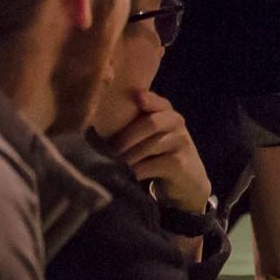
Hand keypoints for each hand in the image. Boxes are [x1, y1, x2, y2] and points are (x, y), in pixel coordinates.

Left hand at [106, 89, 210, 212]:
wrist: (186, 181)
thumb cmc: (157, 154)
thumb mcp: (147, 134)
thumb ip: (131, 122)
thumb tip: (93, 122)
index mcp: (165, 110)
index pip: (155, 100)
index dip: (147, 99)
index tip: (136, 98)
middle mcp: (176, 122)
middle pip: (151, 123)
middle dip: (125, 137)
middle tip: (106, 149)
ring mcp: (181, 142)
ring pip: (150, 146)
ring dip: (128, 156)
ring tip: (111, 163)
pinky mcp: (180, 164)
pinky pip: (152, 166)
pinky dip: (135, 171)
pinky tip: (125, 175)